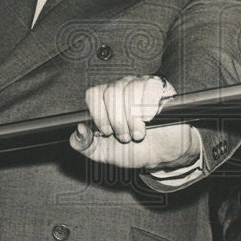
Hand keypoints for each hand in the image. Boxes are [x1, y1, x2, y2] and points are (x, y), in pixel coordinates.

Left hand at [71, 75, 199, 170]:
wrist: (161, 156)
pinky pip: (149, 87)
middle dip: (117, 121)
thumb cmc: (134, 150)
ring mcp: (140, 84)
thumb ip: (83, 144)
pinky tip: (150, 118)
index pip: (93, 94)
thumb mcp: (103, 152)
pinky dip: (147, 107)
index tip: (107, 132)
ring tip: (139, 133)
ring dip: (133, 119)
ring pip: (129, 90)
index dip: (99, 115)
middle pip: (111, 92)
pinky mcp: (159, 86)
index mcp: (105, 99)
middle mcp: (122, 87)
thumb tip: (78, 129)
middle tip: (126, 136)